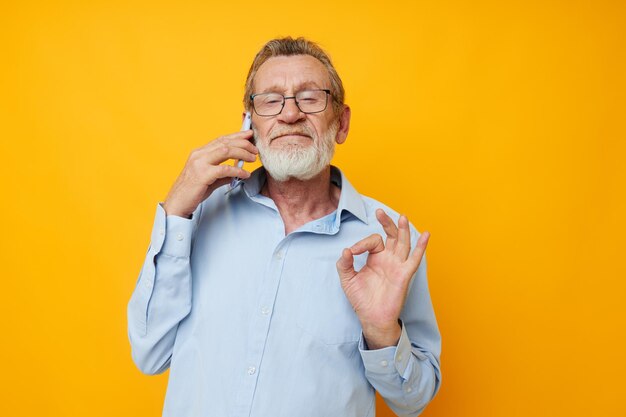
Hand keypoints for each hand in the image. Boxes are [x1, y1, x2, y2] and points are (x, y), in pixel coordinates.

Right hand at [163, 130, 256, 217]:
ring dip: (242, 153)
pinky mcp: (202, 175)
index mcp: (199, 153)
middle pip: (225, 142)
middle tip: (255, 149)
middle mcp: (199, 155)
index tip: (249, 134)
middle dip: (243, 143)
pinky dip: (237, 171)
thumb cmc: (191, 192)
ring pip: (225, 151)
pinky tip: (245, 174)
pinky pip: (224, 169)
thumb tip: (237, 172)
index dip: (236, 135)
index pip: (221, 139)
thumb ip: (222, 174)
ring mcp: (199, 164)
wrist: (177, 204)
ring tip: (253, 159)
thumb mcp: (209, 179)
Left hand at [336, 209, 429, 348]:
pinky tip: (426, 235)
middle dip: (386, 223)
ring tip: (402, 217)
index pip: (372, 241)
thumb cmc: (361, 299)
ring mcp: (397, 265)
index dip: (361, 244)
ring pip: (403, 243)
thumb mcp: (347, 279)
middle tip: (379, 212)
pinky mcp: (404, 274)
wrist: (372, 318)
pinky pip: (414, 259)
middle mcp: (388, 259)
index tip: (351, 253)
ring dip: (403, 230)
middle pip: (391, 235)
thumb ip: (344, 264)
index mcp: (376, 257)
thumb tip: (346, 250)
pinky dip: (421, 247)